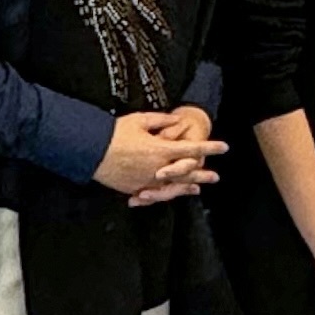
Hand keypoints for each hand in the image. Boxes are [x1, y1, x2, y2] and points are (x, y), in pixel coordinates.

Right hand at [95, 109, 225, 199]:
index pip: (193, 149)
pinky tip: (171, 194)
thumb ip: (161, 121)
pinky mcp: (135, 188)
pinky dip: (165, 194)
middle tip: (215, 177)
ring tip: (198, 189)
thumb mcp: (140, 120)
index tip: (224, 147)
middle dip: (202, 173)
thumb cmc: (115, 133)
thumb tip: (176, 120)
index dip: (210, 148)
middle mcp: (159, 168)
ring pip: (173, 186)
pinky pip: (154, 194)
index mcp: (162, 149)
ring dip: (187, 187)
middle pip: (187, 173)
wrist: (90, 150)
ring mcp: (147, 180)